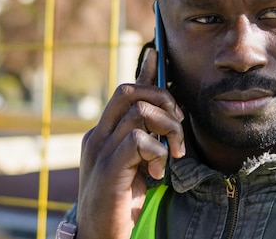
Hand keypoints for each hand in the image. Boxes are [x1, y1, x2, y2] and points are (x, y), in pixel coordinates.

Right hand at [76, 48, 185, 238]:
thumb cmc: (121, 200)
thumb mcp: (137, 163)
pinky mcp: (108, 169)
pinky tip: (158, 171)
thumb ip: (146, 138)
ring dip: (167, 130)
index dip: (143, 72)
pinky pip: (139, 141)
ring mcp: (100, 151)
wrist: (101, 235)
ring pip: (139, 113)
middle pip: (129, 92)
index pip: (124, 92)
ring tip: (171, 155)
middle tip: (178, 122)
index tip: (158, 55)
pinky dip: (157, 152)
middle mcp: (97, 136)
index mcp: (103, 132)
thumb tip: (164, 114)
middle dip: (162, 98)